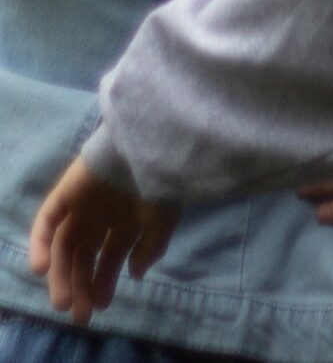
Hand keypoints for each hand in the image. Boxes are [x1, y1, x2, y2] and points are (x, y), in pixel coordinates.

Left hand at [29, 156, 178, 323]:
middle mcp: (102, 214)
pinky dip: (41, 244)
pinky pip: (47, 221)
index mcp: (127, 219)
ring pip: (64, 245)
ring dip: (60, 274)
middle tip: (81, 314)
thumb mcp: (165, 219)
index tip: (102, 305)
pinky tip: (43, 268)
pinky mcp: (66, 192)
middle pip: (84, 255)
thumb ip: (151, 248)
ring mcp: (82, 204)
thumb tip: (135, 274)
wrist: (150, 145)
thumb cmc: (161, 182)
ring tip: (62, 301)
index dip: (105, 281)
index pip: (110, 256)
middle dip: (82, 285)